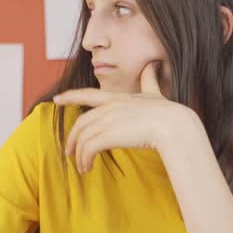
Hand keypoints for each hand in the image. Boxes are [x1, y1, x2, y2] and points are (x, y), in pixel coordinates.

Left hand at [53, 62, 199, 172]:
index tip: (57, 99)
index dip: (71, 96)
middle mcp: (109, 108)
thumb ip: (150, 80)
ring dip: (79, 154)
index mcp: (118, 98)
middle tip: (69, 151)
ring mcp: (108, 121)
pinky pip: (88, 149)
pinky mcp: (109, 135)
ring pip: (82, 138)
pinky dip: (84, 159)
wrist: (175, 125)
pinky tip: (87, 168)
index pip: (88, 94)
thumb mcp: (155, 93)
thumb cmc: (169, 112)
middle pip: (81, 123)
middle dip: (72, 138)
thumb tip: (152, 65)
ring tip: (81, 167)